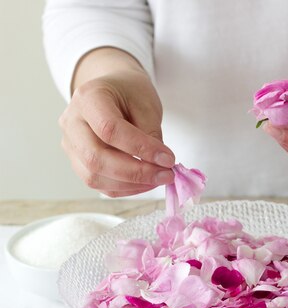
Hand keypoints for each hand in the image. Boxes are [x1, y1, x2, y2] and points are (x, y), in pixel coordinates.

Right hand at [59, 50, 174, 196]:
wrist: (112, 91)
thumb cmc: (130, 93)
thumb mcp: (146, 104)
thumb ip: (150, 133)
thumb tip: (160, 166)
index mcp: (87, 98)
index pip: (110, 129)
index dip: (141, 148)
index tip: (169, 159)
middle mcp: (71, 122)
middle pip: (96, 158)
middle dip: (136, 172)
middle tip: (166, 175)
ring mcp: (70, 144)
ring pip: (94, 176)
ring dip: (131, 184)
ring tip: (159, 178)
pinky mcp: (77, 161)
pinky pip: (98, 183)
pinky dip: (125, 188)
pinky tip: (146, 182)